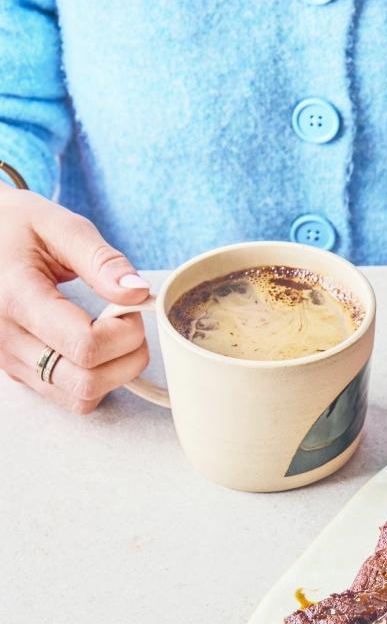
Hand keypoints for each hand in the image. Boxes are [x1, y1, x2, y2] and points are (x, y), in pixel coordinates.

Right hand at [0, 182, 150, 411]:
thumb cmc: (15, 226)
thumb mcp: (57, 225)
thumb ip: (101, 259)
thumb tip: (138, 292)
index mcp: (16, 297)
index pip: (85, 345)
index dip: (125, 332)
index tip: (129, 305)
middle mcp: (6, 338)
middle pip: (86, 382)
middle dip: (127, 357)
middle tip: (127, 322)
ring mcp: (9, 360)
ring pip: (80, 398)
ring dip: (113, 374)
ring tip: (112, 334)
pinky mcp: (17, 371)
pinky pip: (69, 397)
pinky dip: (95, 380)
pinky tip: (94, 347)